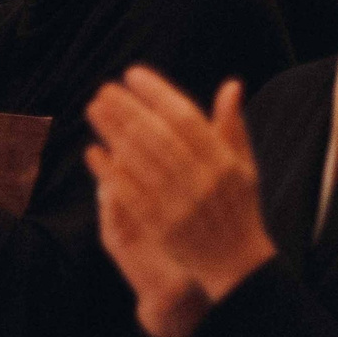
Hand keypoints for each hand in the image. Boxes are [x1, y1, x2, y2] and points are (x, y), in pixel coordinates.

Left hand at [82, 71, 274, 336]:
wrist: (235, 262)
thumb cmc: (238, 207)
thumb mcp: (244, 166)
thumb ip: (232, 126)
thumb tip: (231, 84)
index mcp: (223, 161)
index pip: (186, 117)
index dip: (157, 93)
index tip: (132, 74)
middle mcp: (202, 181)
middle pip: (158, 136)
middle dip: (127, 109)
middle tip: (104, 90)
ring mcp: (180, 205)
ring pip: (140, 161)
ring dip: (113, 133)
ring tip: (94, 110)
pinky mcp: (161, 227)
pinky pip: (129, 193)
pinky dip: (109, 171)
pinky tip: (93, 152)